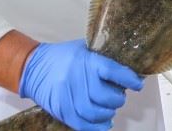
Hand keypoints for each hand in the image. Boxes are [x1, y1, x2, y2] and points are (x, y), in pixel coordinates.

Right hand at [18, 39, 142, 130]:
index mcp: (86, 60)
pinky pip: (81, 124)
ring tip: (110, 110)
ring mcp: (67, 96)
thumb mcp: (84, 48)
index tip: (138, 84)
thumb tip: (126, 68)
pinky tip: (104, 124)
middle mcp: (77, 78)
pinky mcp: (60, 110)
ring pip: (94, 113)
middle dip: (117, 99)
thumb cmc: (63, 56)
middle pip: (104, 96)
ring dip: (107, 114)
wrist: (33, 67)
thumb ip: (102, 57)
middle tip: (119, 96)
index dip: (128, 79)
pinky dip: (96, 127)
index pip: (113, 71)